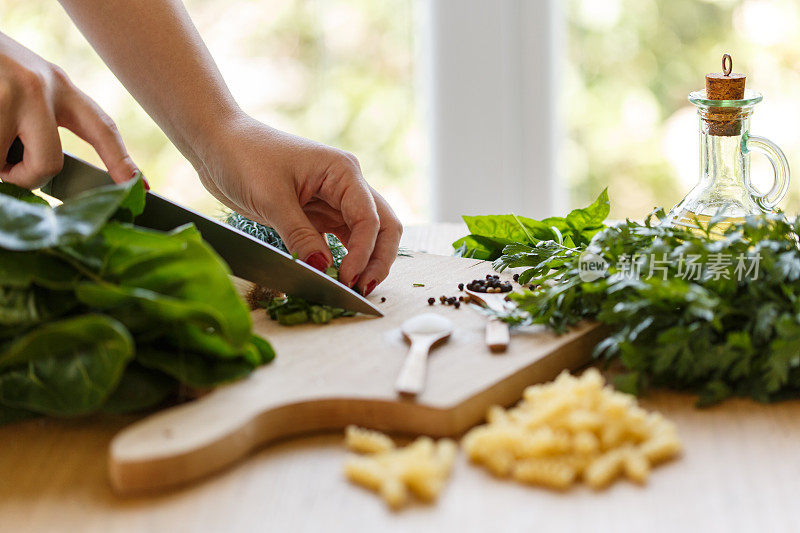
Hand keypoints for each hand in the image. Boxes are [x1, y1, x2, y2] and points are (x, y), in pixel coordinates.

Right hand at [0, 32, 136, 186]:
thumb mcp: (25, 83)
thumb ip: (40, 118)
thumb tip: (45, 169)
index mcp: (59, 86)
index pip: (101, 127)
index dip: (121, 160)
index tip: (141, 186)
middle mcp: (39, 88)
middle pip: (49, 164)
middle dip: (25, 177)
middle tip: (6, 169)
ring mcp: (9, 94)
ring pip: (5, 165)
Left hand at [196, 113, 401, 294]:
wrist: (218, 143)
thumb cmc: (244, 157)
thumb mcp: (271, 199)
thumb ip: (299, 235)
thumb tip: (321, 268)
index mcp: (343, 171)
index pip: (369, 218)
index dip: (363, 252)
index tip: (346, 278)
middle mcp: (345, 185)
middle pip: (382, 226)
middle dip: (378, 259)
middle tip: (363, 289)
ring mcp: (333, 200)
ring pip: (365, 236)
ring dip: (363, 262)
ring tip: (352, 290)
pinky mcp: (316, 214)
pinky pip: (340, 240)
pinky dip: (342, 259)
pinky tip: (334, 277)